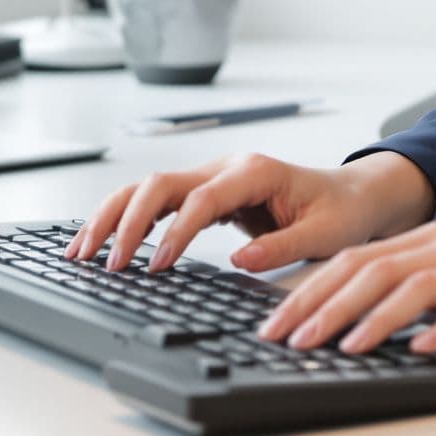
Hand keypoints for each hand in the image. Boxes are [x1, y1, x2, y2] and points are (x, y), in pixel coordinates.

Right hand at [64, 152, 432, 273]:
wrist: (353, 194)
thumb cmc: (341, 210)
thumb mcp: (325, 234)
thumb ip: (282, 247)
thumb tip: (239, 263)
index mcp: (254, 172)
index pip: (200, 199)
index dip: (174, 233)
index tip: (155, 266)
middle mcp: (225, 169)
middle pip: (158, 184)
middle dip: (126, 221)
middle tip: (107, 261)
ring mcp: (212, 178)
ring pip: (147, 189)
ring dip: (113, 216)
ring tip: (82, 250)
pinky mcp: (205, 194)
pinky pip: (157, 202)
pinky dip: (126, 219)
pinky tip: (102, 241)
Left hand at [256, 223, 435, 356]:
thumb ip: (417, 292)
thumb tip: (353, 322)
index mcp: (433, 239)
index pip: (356, 260)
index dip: (309, 290)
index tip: (274, 323)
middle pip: (374, 268)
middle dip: (324, 305)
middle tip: (289, 339)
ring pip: (415, 285)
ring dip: (372, 318)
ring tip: (340, 346)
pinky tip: (418, 349)